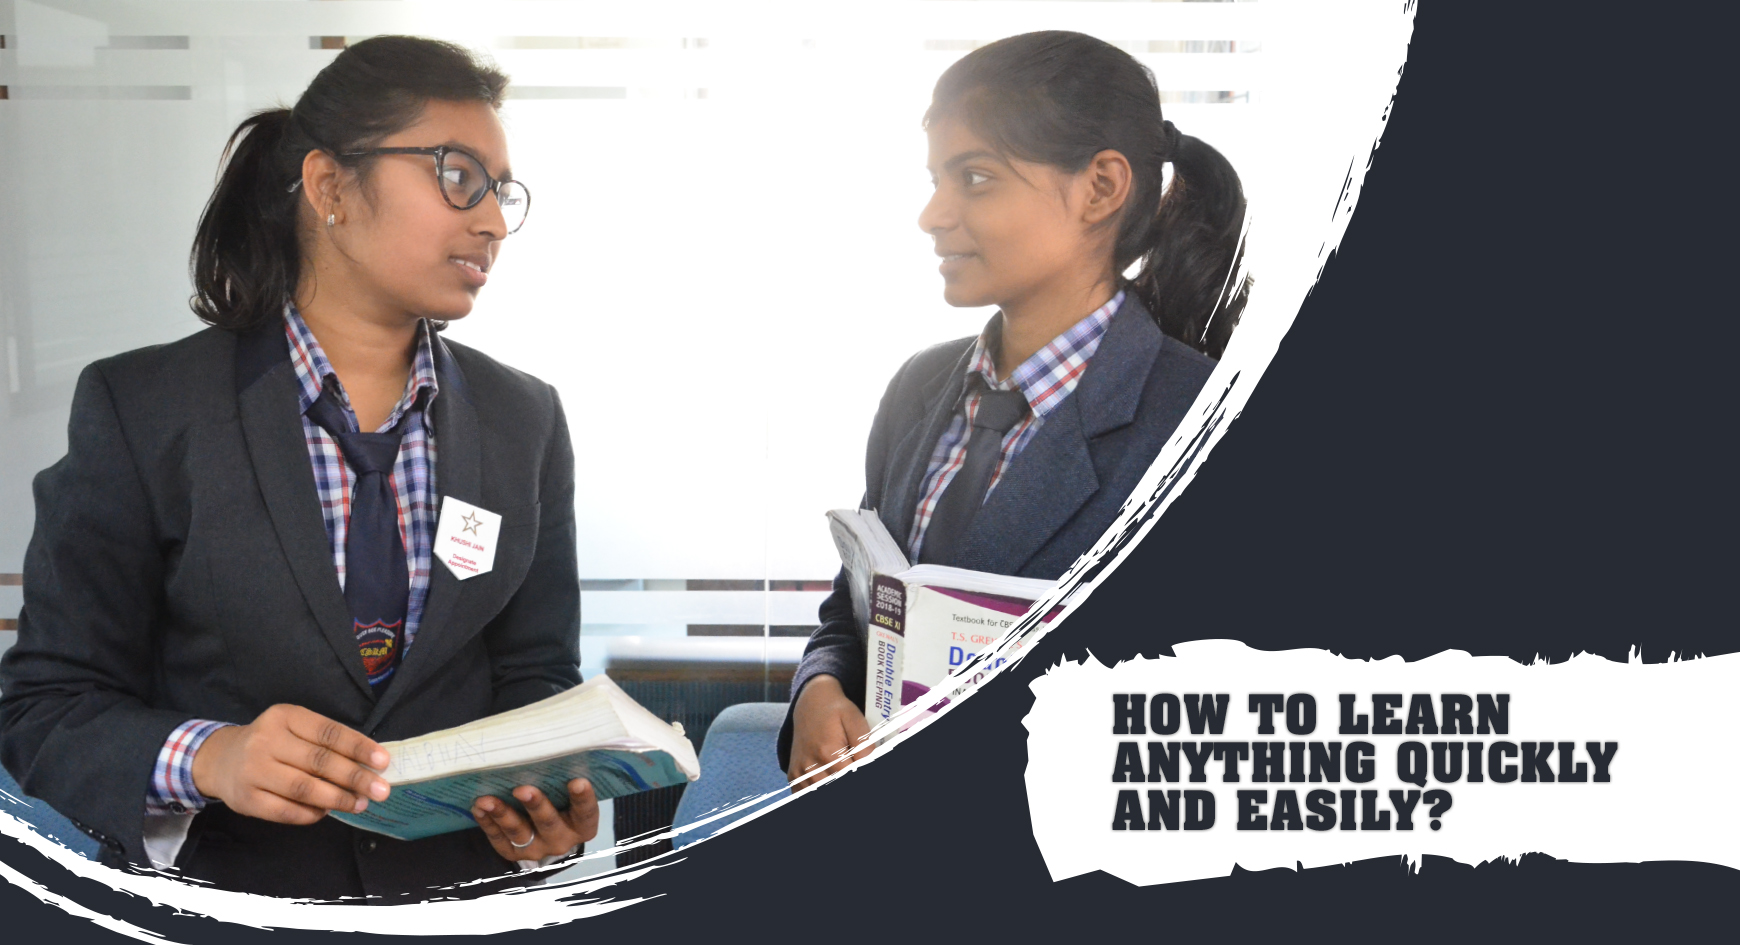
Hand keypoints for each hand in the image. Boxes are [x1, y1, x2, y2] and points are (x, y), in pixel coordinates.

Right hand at [190, 704, 390, 824]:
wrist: (219, 759)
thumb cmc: (270, 743)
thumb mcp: (293, 728)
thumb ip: (325, 741)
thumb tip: (368, 764)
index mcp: (284, 717)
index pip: (328, 732)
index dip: (358, 747)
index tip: (383, 761)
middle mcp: (266, 741)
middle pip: (319, 761)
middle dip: (355, 777)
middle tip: (380, 789)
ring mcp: (253, 771)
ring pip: (304, 788)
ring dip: (337, 798)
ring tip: (359, 803)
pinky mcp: (246, 799)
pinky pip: (286, 811)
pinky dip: (311, 814)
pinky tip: (327, 812)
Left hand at [471, 779, 598, 862]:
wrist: (547, 835)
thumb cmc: (562, 801)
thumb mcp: (569, 793)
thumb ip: (564, 775)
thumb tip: (552, 737)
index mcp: (582, 826)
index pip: (586, 813)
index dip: (583, 798)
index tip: (578, 781)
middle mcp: (561, 840)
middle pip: (549, 823)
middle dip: (535, 805)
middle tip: (522, 790)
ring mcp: (536, 848)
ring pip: (519, 833)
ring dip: (502, 814)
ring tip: (487, 800)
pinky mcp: (513, 852)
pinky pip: (499, 838)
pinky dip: (487, 822)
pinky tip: (478, 807)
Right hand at [786, 674, 871, 785]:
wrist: (810, 705)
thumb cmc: (836, 711)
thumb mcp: (855, 719)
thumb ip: (864, 745)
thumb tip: (868, 762)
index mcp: (828, 753)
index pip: (848, 776)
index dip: (858, 771)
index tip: (858, 761)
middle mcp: (810, 766)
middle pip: (834, 786)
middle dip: (844, 776)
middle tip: (848, 762)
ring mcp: (799, 772)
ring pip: (819, 791)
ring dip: (830, 783)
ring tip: (837, 768)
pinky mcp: (793, 775)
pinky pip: (804, 793)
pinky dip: (816, 789)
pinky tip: (825, 776)